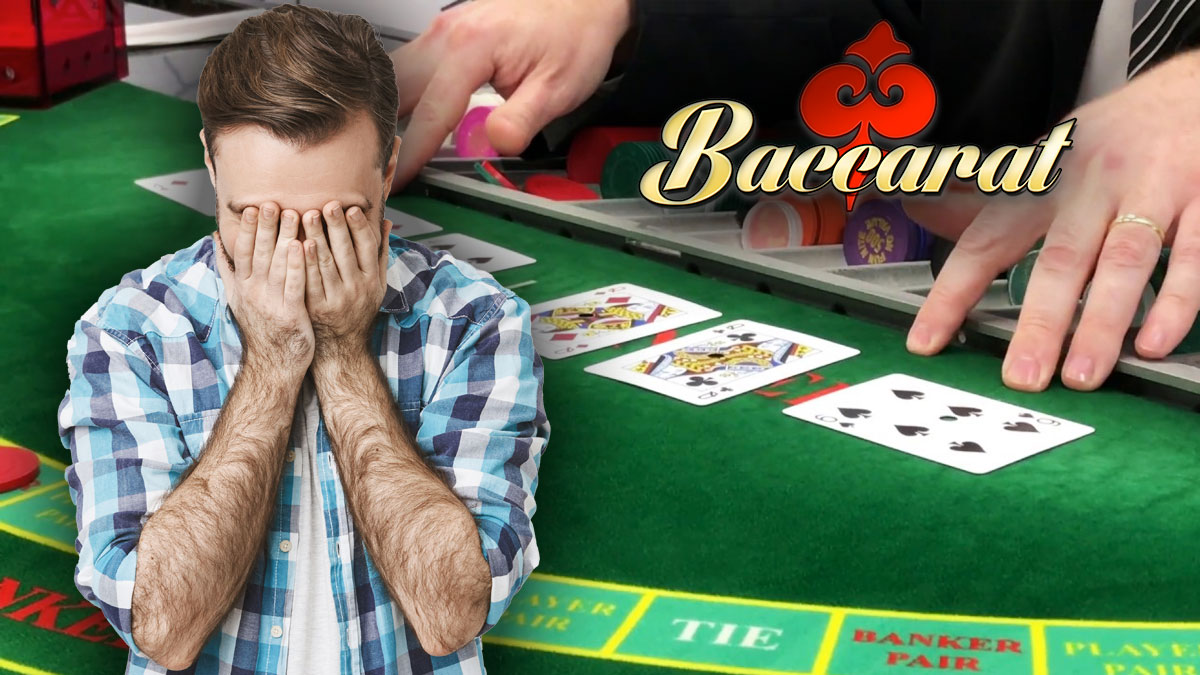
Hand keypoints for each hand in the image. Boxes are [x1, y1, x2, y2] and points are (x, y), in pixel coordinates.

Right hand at [213, 202, 313, 374]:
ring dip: (285, 238)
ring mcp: (271, 303)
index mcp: (243, 286)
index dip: (249, 229)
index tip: (253, 206)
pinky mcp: (290, 314)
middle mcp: (253, 292)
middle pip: (259, 253)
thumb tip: (217, 238)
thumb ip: (229, 267)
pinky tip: (305, 246)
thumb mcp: (238, 297)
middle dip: (265, 227)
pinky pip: (295, 285)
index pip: (244, 251)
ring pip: (277, 265)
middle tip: (272, 202)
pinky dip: (299, 265)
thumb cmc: (262, 327)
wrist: (273, 365)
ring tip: (294, 214)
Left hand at [300, 201, 388, 356]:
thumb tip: (386, 222)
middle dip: (336, 227)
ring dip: (317, 238)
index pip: (367, 248)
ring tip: (307, 215)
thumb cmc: (359, 309)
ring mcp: (336, 299)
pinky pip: (310, 281)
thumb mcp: (378, 284)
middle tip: (327, 204)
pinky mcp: (316, 308)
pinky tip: (297, 244)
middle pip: (346, 253)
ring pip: (326, 264)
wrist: (343, 348)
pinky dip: (304, 262)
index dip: (359, 227)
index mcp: (372, 280)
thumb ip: (380, 252)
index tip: (351, 208)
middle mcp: (357, 289)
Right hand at [390, 0, 632, 190]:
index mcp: (474, 45)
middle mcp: (450, 33)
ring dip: (388, 112)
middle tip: (379, 171)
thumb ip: (524, 118)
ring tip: (386, 152)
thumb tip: (495, 143)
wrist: (581, 6)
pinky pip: (409, 66)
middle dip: (384, 131)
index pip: (433, 110)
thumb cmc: (572, 38)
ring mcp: (444, 30)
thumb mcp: (559, 88)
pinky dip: (402, 96)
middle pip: (397, 88)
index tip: (396, 179)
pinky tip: (406, 122)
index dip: (411, 151)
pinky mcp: (446, 34)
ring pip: (396, 75)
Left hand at [907, 52, 1199, 391]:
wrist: (1195, 86)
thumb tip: (920, 210)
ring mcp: (1152, 191)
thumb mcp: (1049, 155)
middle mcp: (1093, 185)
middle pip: (1059, 258)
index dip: (952, 291)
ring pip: (1122, 261)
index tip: (926, 341)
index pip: (987, 239)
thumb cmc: (1115, 135)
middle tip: (1022, 376)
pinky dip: (1174, 303)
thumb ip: (993, 195)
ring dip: (1101, 322)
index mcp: (1046, 179)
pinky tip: (1154, 342)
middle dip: (1038, 322)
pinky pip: (1192, 256)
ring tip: (1083, 374)